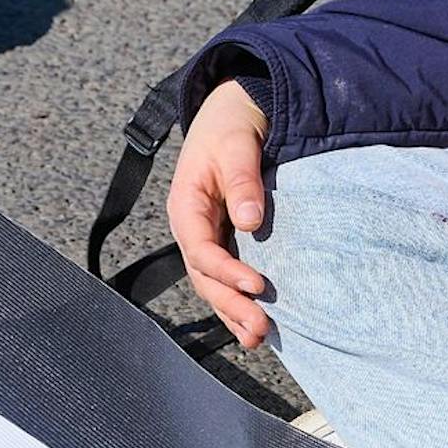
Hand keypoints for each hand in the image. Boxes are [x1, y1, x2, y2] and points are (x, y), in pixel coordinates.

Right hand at [166, 78, 271, 349]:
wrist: (233, 110)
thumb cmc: (231, 125)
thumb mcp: (235, 145)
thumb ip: (242, 181)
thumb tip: (250, 220)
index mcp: (186, 205)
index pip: (201, 248)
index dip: (226, 271)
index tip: (258, 286)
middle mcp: (193, 226)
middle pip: (205, 276)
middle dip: (231, 304)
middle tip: (260, 329)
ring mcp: (208, 234)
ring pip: (213, 283)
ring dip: (234, 311)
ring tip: (259, 337)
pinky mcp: (225, 238)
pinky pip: (226, 275)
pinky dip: (238, 300)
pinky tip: (255, 324)